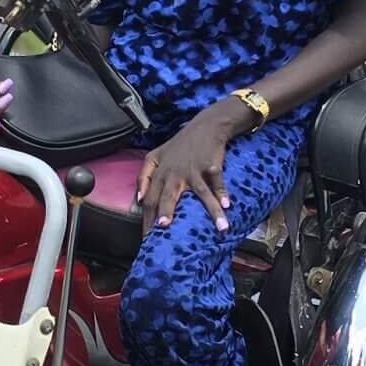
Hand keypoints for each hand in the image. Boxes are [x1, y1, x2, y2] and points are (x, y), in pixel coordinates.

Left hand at [137, 112, 240, 230]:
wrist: (205, 127)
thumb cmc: (179, 145)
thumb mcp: (155, 156)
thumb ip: (143, 176)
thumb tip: (139, 199)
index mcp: (160, 173)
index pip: (150, 199)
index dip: (147, 218)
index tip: (147, 238)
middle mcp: (175, 173)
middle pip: (169, 195)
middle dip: (166, 211)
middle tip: (164, 228)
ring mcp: (194, 170)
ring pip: (201, 193)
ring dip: (210, 210)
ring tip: (218, 227)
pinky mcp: (211, 165)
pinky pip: (216, 182)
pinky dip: (222, 193)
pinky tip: (227, 206)